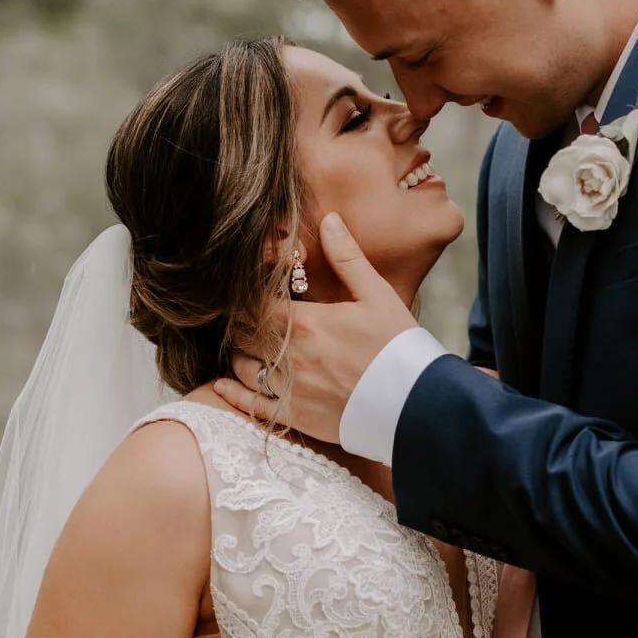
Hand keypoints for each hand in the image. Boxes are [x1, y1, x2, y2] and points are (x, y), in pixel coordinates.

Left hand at [214, 214, 415, 444]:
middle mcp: (291, 356)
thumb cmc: (399, 347)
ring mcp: (291, 389)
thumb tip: (329, 220)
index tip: (251, 291)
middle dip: (241, 323)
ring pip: (243, 367)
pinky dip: (231, 394)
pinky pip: (251, 406)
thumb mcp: (377, 296)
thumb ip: (348, 258)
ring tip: (247, 347)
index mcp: (307, 323)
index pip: (255, 302)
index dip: (248, 295)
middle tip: (246, 318)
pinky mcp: (296, 417)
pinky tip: (221, 384)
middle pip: (243, 334)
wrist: (416, 404)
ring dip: (240, 354)